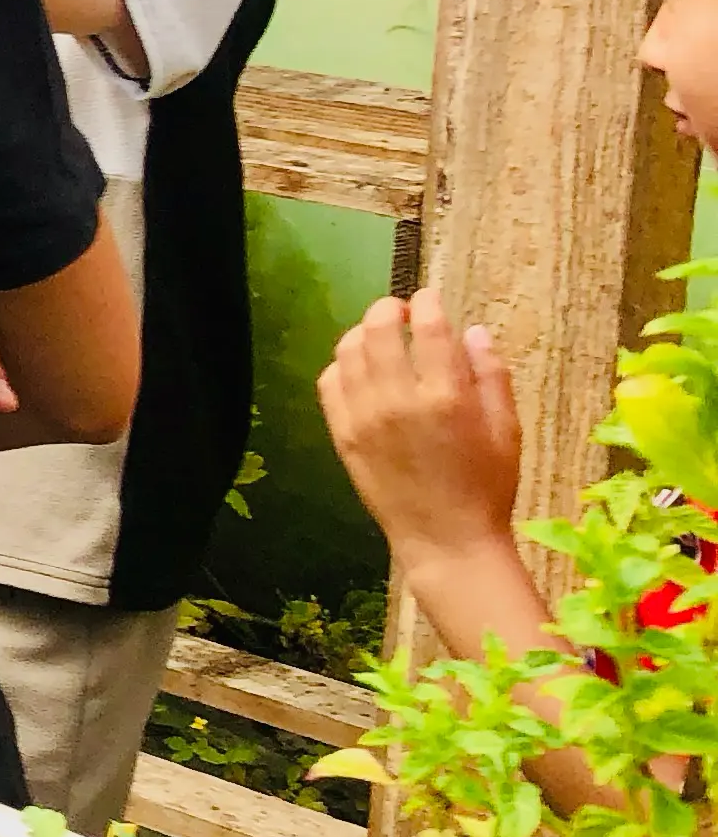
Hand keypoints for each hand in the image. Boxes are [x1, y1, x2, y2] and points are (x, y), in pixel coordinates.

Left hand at [323, 291, 525, 568]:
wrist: (447, 539)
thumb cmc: (487, 485)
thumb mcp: (507, 428)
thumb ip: (491, 374)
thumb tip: (471, 330)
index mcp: (447, 396)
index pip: (430, 327)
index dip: (429, 303)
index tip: (431, 298)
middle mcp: (400, 401)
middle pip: (379, 328)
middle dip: (390, 308)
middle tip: (402, 311)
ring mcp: (366, 417)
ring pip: (349, 350)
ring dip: (364, 332)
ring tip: (380, 335)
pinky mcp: (344, 434)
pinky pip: (330, 382)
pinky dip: (342, 364)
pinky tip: (360, 367)